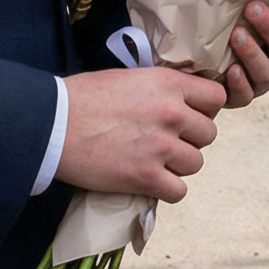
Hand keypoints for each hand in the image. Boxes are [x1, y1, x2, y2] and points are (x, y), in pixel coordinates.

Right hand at [57, 65, 224, 201]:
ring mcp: (161, 147)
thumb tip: (179, 101)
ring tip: (154, 161)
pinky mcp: (146, 177)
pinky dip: (166, 189)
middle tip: (167, 141)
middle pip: (209, 134)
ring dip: (178, 165)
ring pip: (195, 163)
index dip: (204, 110)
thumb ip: (161, 89)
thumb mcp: (131, 78)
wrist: (52, 124)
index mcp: (169, 84)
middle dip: (190, 139)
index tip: (189, 116)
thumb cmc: (84, 97)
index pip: (216, 99)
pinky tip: (149, 181)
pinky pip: (179, 190)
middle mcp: (172, 113)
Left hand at [215, 0, 268, 108]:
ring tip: (237, 35)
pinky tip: (231, 70)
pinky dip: (240, 83)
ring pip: (268, 72)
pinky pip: (246, 95)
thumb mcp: (241, 3)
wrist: (196, 53)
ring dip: (254, 53)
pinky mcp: (241, 96)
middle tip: (253, 8)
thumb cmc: (225, 18)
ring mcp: (262, 78)